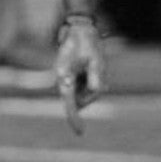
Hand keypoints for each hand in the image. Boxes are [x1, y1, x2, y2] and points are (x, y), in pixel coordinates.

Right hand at [54, 14, 105, 135]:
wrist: (79, 29)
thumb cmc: (87, 44)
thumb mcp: (96, 61)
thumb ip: (96, 78)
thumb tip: (95, 92)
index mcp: (64, 76)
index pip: (69, 102)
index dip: (74, 118)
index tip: (80, 132)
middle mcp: (62, 80)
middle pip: (81, 99)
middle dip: (91, 93)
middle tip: (97, 71)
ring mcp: (65, 79)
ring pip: (83, 94)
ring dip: (92, 86)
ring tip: (94, 66)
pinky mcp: (70, 77)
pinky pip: (83, 87)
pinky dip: (91, 82)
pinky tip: (92, 67)